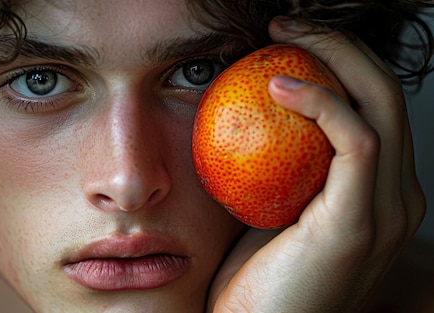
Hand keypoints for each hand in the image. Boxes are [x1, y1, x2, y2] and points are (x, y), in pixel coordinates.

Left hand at [207, 16, 425, 311]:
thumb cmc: (252, 273)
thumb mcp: (268, 205)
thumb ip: (276, 163)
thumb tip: (248, 110)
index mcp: (379, 194)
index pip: (375, 107)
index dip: (341, 62)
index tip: (288, 40)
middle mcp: (399, 199)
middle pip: (387, 94)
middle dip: (342, 45)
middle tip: (287, 23)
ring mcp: (387, 212)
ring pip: (381, 106)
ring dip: (334, 57)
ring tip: (282, 36)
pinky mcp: (361, 223)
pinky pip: (355, 140)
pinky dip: (322, 102)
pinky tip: (278, 85)